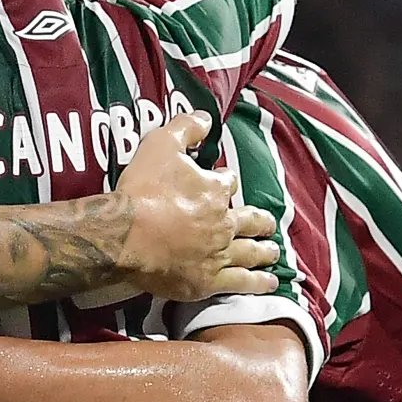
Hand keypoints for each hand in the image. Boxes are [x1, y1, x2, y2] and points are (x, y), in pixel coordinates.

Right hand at [115, 110, 279, 301]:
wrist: (127, 234)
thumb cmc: (143, 190)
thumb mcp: (161, 144)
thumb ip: (186, 127)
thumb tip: (206, 117)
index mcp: (214, 190)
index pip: (228, 182)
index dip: (225, 180)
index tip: (223, 182)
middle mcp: (224, 222)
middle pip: (250, 220)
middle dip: (261, 221)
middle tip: (268, 223)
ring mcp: (219, 254)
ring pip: (252, 253)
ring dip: (265, 251)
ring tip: (273, 253)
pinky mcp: (209, 281)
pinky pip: (242, 283)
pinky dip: (258, 283)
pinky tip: (269, 284)